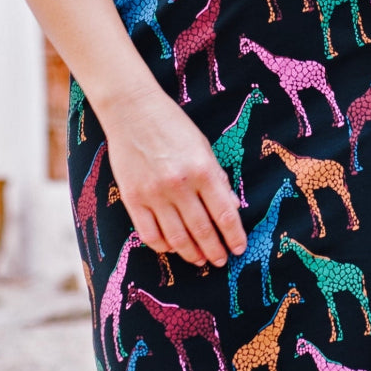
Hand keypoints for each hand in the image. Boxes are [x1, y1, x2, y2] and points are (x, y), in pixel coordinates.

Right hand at [100, 84, 246, 267]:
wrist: (131, 109)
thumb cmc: (172, 125)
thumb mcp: (203, 146)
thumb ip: (217, 178)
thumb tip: (231, 208)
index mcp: (202, 170)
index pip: (225, 214)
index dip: (234, 236)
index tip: (239, 248)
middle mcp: (180, 186)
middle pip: (203, 231)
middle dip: (215, 251)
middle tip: (221, 260)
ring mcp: (154, 194)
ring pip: (177, 238)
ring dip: (191, 254)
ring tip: (200, 260)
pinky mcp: (132, 198)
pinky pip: (149, 234)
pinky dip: (163, 246)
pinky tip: (172, 248)